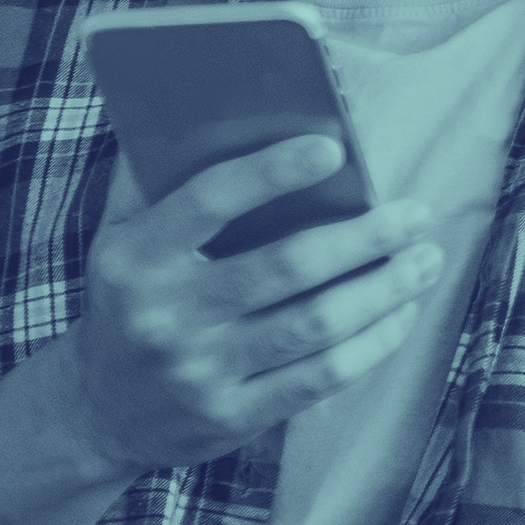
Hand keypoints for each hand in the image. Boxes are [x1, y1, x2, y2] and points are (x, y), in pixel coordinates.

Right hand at [0, 135, 447, 474]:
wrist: (98, 411)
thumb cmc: (132, 302)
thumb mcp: (121, 241)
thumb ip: (160, 180)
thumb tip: (220, 107)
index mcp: (135, 258)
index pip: (210, 200)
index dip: (273, 171)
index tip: (334, 148)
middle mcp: (165, 316)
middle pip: (286, 266)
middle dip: (364, 237)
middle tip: (416, 213)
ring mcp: (200, 371)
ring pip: (315, 324)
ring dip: (384, 289)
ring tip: (426, 259)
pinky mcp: (232, 416)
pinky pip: (322, 377)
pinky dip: (373, 342)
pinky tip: (401, 313)